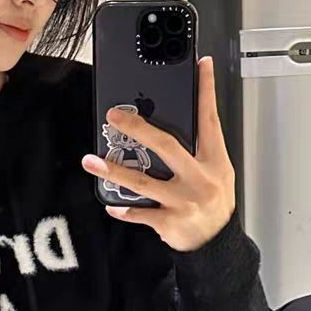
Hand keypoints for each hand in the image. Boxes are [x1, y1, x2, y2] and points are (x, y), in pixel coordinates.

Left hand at [81, 56, 235, 252]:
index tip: (202, 65)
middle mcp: (200, 179)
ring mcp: (184, 202)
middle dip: (137, 129)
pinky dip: (124, 209)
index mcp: (214, 161)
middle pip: (166, 145)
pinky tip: (111, 204)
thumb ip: (199, 149)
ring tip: (92, 160)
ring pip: (143, 182)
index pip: (210, 120)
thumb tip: (168, 121)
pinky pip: (140, 214)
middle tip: (114, 117)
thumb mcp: (217, 172)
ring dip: (113, 171)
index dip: (206, 91)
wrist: (218, 245)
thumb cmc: (214, 203)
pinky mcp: (170, 222)